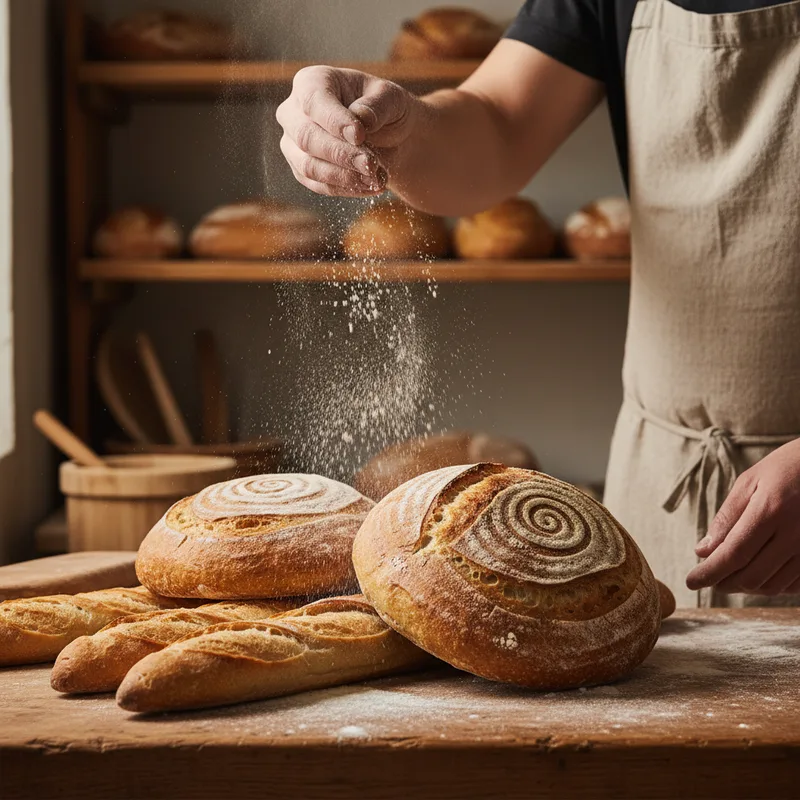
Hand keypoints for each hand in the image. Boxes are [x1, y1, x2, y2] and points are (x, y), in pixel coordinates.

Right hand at [276, 66, 418, 196]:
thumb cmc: (385, 109)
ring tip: (377, 178)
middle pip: (306, 137)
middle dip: (341, 154)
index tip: (360, 135)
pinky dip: (347, 189)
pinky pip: (319, 186)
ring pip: (309, 166)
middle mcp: (293, 112)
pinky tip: (371, 186)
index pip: (313, 101)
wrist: (388, 136)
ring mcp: (293, 144)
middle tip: (372, 165)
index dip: (334, 121)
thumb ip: (378, 105)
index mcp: (311, 82)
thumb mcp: (391, 99)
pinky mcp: (302, 171)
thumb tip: (361, 118)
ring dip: (345, 176)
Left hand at [687, 439, 799, 594]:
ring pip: (772, 586)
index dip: (710, 573)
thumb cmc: (785, 469)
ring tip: (730, 576)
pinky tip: (758, 572)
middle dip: (724, 583)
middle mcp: (795, 534)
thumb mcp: (749, 482)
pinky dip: (770, 585)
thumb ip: (726, 518)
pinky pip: (793, 586)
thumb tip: (703, 551)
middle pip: (752, 577)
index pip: (734, 554)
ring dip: (746, 587)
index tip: (691, 582)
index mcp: (771, 511)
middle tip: (709, 577)